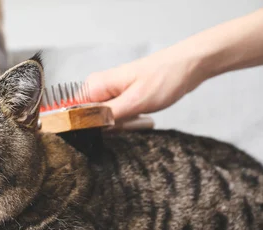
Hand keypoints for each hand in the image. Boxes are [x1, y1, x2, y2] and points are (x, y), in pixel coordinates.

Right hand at [86, 46, 204, 120]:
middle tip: (129, 120)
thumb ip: (106, 116)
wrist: (188, 65)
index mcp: (95, 86)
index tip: (106, 129)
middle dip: (108, 128)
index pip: (74, 114)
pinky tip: (141, 116)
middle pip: (90, 120)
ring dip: (121, 125)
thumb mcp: (134, 102)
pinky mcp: (120, 98)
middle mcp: (98, 88)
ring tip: (139, 116)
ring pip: (104, 121)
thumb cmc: (164, 77)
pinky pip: (116, 117)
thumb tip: (83, 126)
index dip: (87, 127)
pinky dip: (128, 121)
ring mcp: (109, 93)